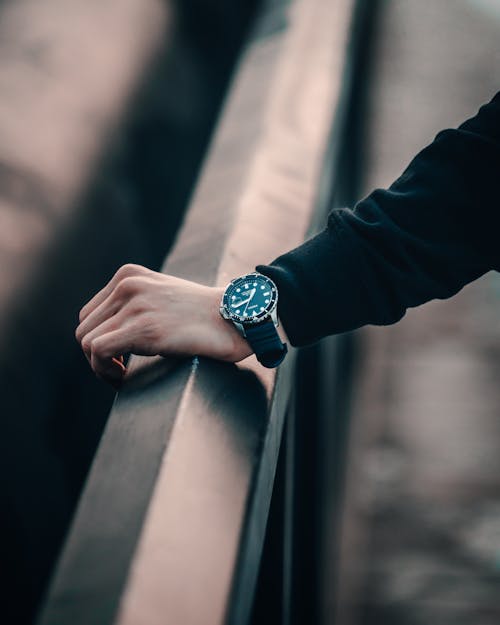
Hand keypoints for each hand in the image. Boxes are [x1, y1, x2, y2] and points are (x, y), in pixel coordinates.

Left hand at [75, 264, 252, 385]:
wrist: (238, 317)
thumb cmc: (206, 317)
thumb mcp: (164, 297)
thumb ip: (136, 305)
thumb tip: (112, 335)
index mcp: (129, 275)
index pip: (90, 314)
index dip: (98, 341)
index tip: (118, 359)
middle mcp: (127, 285)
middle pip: (85, 329)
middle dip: (97, 357)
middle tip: (120, 371)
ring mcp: (135, 304)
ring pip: (87, 342)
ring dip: (100, 367)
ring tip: (123, 376)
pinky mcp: (144, 328)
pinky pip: (98, 352)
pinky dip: (104, 371)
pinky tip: (124, 378)